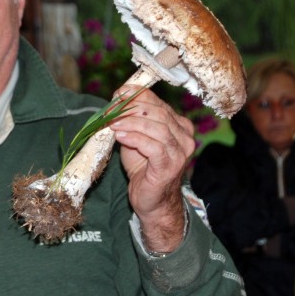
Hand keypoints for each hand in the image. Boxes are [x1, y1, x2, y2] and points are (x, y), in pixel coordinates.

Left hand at [111, 85, 196, 252]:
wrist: (152, 201)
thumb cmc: (143, 169)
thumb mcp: (135, 138)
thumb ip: (130, 120)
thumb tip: (116, 99)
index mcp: (179, 125)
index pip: (158, 102)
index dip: (136, 95)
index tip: (117, 94)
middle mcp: (184, 136)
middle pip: (158, 112)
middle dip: (130, 108)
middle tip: (110, 111)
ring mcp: (180, 152)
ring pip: (157, 127)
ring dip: (131, 122)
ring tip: (112, 123)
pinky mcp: (171, 166)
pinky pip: (153, 146)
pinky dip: (135, 138)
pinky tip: (120, 136)